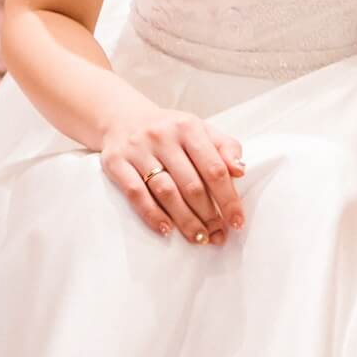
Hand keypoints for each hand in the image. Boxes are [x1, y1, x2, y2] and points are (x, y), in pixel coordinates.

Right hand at [100, 102, 245, 244]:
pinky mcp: (117, 163)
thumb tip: (240, 170)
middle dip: (208, 215)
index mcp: (189, 127)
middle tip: (218, 236)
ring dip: (185, 220)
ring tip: (198, 238)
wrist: (124, 117)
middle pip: (191, 184)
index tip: (237, 221)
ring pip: (166, 192)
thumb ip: (224, 147)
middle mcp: (164, 137)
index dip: (228, 198)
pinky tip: (167, 230)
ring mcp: (139, 150)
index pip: (214, 167)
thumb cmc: (170, 130)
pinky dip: (152, 215)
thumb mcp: (199, 129)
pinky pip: (136, 194)